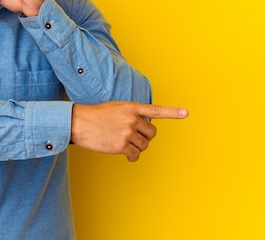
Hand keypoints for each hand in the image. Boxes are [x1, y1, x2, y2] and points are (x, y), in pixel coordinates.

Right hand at [71, 102, 188, 161]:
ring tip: (123, 144)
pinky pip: (135, 154)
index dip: (172, 112)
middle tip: (132, 137)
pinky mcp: (122, 145)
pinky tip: (125, 154)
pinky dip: (132, 156)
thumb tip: (142, 128)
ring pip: (144, 145)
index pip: (155, 110)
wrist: (79, 122)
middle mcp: (132, 119)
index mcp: (131, 107)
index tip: (186, 113)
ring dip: (136, 147)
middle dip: (144, 137)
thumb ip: (131, 114)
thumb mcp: (115, 108)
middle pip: (151, 133)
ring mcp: (128, 132)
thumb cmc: (95, 116)